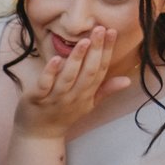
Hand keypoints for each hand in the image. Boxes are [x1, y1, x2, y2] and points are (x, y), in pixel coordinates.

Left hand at [11, 25, 133, 139]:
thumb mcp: (88, 104)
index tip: (112, 32)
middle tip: (100, 29)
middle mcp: (74, 96)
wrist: (39, 135)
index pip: (101, 70)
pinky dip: (50, 72)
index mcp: (87, 94)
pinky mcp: (37, 99)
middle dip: (95, 50)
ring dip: (77, 59)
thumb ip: (105, 90)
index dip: (107, 51)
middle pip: (88, 71)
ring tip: (83, 40)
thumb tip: (127, 80)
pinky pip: (45, 85)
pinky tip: (56, 58)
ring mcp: (56, 98)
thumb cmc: (64, 115)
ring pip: (69, 77)